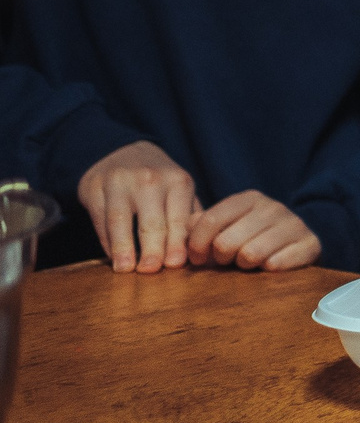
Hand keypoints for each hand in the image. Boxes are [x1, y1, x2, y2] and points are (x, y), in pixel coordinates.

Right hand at [77, 141, 197, 272]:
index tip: (175, 264)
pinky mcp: (95, 187)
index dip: (176, 243)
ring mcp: (120, 182)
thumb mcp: (179, 190)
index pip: (178, 218)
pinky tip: (112, 256)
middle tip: (151, 270)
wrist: (121, 152)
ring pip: (121, 220)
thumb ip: (190, 217)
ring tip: (125, 269)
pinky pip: (101, 218)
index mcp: (177, 181)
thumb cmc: (158, 182)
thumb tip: (202, 250)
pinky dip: (107, 240)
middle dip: (152, 248)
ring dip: (124, 247)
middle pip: (151, 221)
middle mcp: (150, 179)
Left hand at [185, 191, 321, 270]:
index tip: (198, 259)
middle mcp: (273, 207)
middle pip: (225, 242)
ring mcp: (294, 224)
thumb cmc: (250, 243)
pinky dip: (267, 271)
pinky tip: (270, 267)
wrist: (295, 253)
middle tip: (229, 261)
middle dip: (222, 259)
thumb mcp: (223, 231)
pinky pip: (275, 264)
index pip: (209, 221)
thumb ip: (199, 227)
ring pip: (249, 255)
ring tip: (249, 264)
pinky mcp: (311, 244)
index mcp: (249, 199)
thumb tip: (182, 230)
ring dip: (245, 266)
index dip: (196, 246)